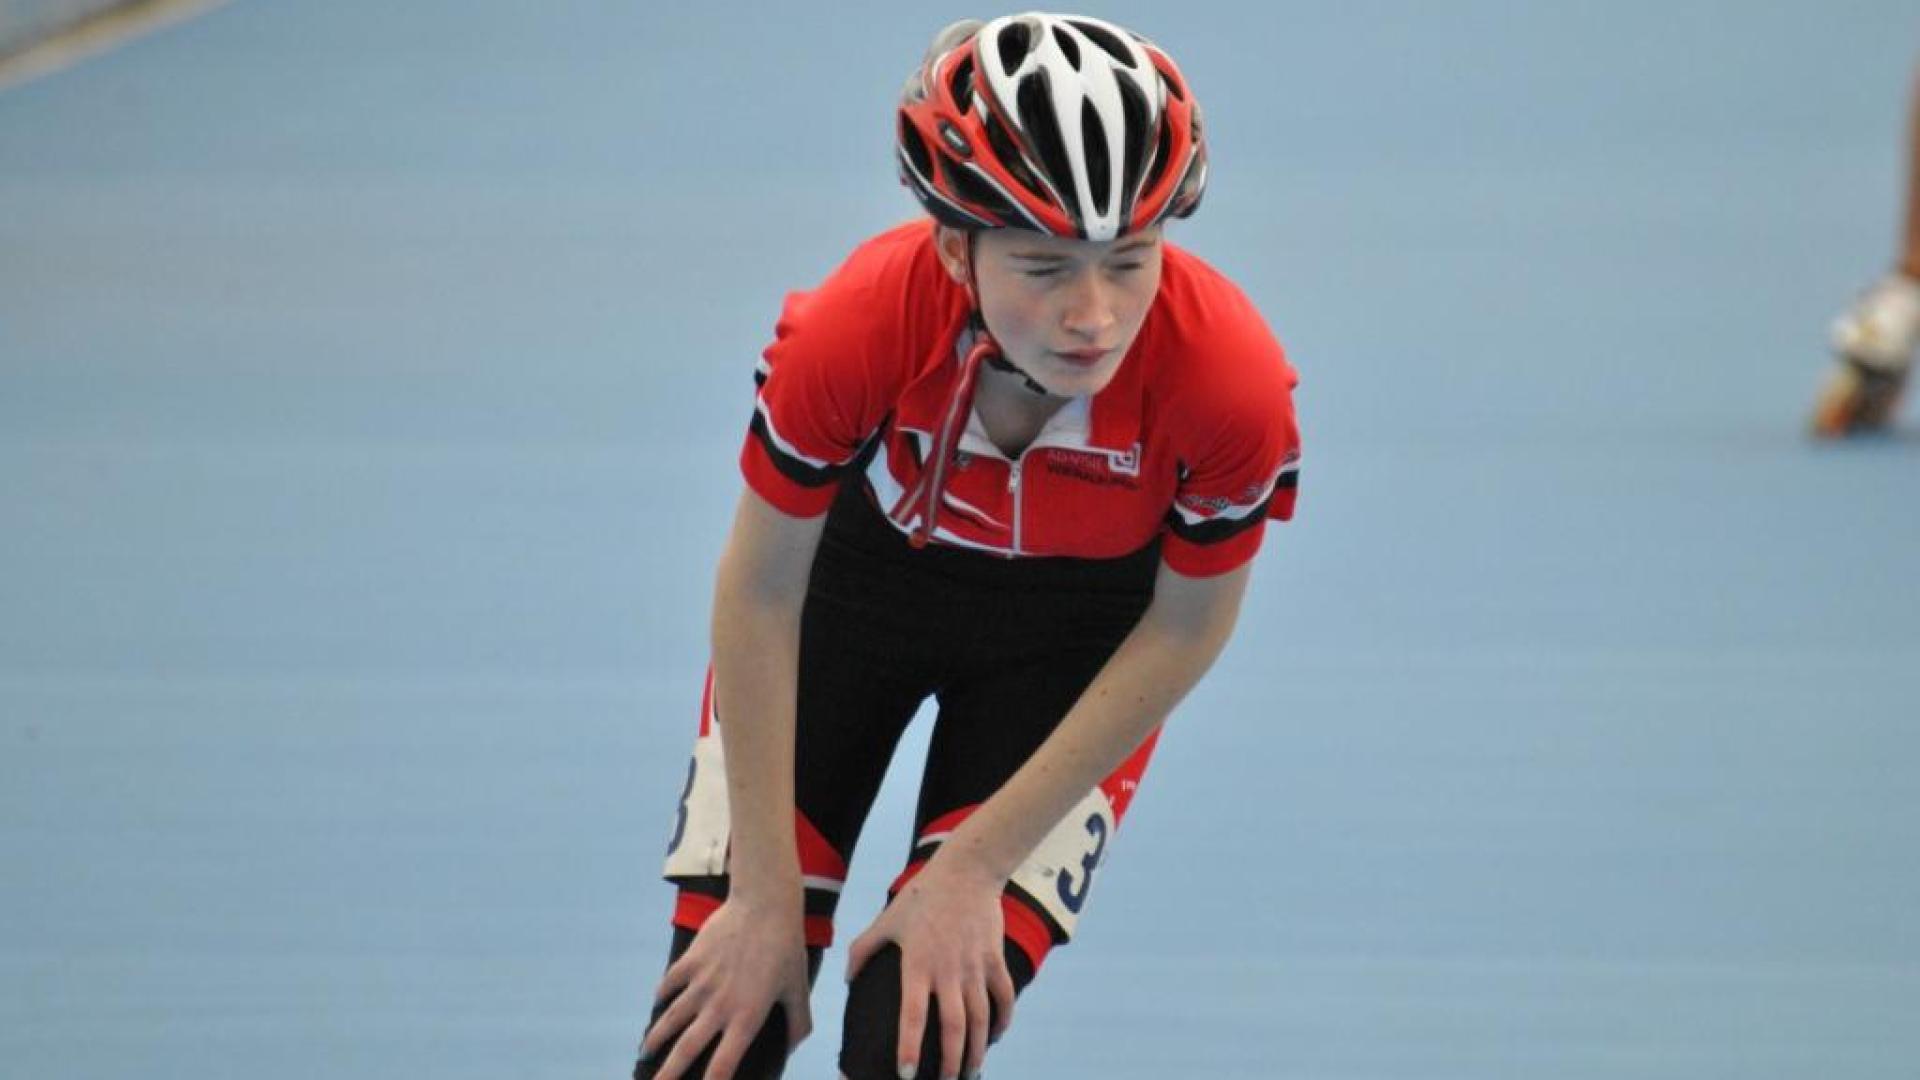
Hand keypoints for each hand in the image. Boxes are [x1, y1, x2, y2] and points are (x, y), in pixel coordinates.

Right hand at [640, 897, 813, 1079]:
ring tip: (645, 1053)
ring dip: (656, 1038)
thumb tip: (794, 1047)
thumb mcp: (798, 988)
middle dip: (668, 1073)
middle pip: (687, 1049)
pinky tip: (658, 1003)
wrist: (764, 904)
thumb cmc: (786, 947)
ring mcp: (701, 982)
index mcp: (746, 1017)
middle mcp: (719, 1005)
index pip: (723, 1064)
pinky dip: (662, 995)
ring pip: (671, 1018)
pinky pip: (670, 983)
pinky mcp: (691, 960)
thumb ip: (799, 1022)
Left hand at [845, 857, 1017, 1079]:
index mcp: (918, 964)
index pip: (913, 1015)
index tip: (906, 1074)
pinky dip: (1002, 1022)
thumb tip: (848, 979)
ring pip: (980, 1020)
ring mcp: (976, 966)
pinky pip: (1003, 998)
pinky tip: (994, 1039)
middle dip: (950, 1063)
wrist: (968, 870)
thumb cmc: (922, 895)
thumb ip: (863, 949)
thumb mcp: (887, 920)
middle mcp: (949, 970)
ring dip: (977, 1052)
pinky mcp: (995, 959)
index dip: (910, 1047)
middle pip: (954, 1028)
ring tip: (969, 1073)